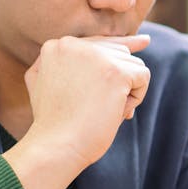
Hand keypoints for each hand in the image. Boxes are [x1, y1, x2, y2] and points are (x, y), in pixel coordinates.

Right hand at [22, 35, 151, 169]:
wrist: (55, 147)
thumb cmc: (53, 124)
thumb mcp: (43, 84)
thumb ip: (62, 62)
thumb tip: (100, 50)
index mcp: (57, 46)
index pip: (98, 42)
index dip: (119, 48)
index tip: (144, 42)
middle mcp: (74, 44)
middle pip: (119, 52)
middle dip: (117, 81)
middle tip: (98, 108)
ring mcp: (96, 56)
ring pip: (132, 64)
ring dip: (125, 91)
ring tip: (102, 111)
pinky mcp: (116, 72)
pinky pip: (143, 76)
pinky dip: (136, 98)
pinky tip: (116, 111)